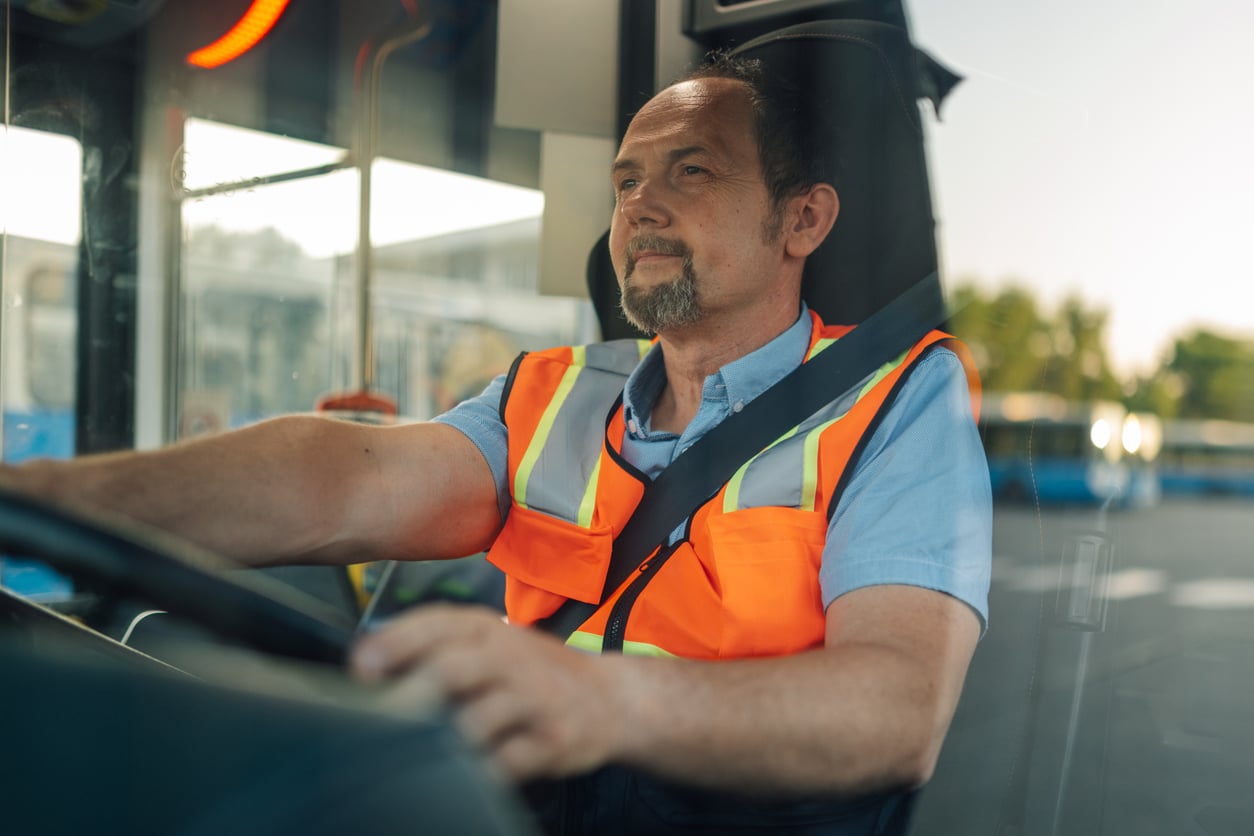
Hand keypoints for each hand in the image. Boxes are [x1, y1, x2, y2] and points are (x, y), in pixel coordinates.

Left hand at [350, 604, 625, 781]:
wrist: (610, 698)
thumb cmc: (534, 672)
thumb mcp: (491, 643)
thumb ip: (437, 647)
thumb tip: (367, 667)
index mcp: (486, 630)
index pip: (435, 624)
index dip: (392, 644)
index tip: (361, 670)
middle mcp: (510, 656)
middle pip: (450, 669)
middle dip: (409, 697)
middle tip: (382, 719)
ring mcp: (534, 698)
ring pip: (476, 721)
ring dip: (445, 739)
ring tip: (426, 751)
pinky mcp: (553, 739)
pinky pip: (506, 763)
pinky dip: (481, 771)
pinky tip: (469, 772)